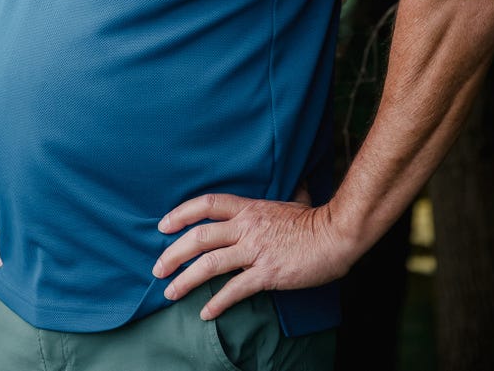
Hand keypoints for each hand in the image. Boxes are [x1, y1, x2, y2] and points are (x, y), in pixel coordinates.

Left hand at [152, 192, 351, 320]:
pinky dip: (217, 303)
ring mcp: (255, 250)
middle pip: (199, 237)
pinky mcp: (267, 273)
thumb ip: (284, 194)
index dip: (181, 213)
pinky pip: (235, 290)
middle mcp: (246, 227)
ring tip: (170, 292)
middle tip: (157, 268)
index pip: (206, 205)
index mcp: (249, 208)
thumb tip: (296, 182)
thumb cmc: (315, 220)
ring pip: (210, 264)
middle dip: (173, 253)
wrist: (336, 235)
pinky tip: (206, 313)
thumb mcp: (292, 199)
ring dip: (186, 280)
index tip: (163, 226)